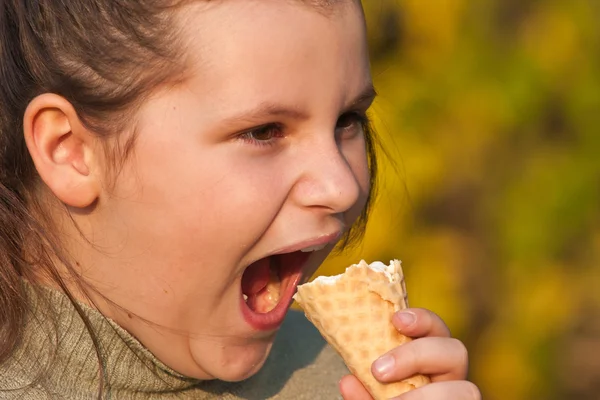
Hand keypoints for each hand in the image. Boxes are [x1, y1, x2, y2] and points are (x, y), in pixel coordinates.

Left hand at [339, 308, 480, 399]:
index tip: (396, 319)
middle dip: (417, 355)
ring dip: (425, 395)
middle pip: (456, 352)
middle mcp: (450, 381)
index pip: (436, 330)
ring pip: (467, 390)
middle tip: (378, 372)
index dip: (423, 319)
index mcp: (430, 364)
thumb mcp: (371, 398)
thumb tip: (348, 382)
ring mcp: (458, 398)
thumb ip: (361, 394)